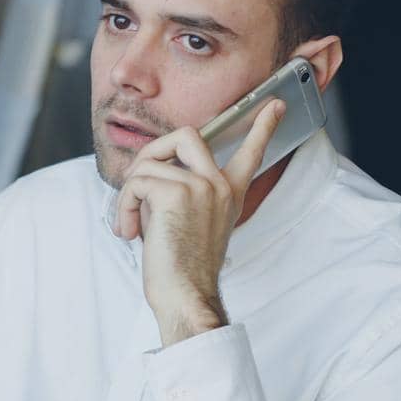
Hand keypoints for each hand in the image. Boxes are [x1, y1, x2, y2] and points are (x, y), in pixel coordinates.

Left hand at [114, 100, 283, 344]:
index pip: (251, 153)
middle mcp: (220, 185)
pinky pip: (136, 182)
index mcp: (229, 194)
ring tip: (132, 225)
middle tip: (138, 189)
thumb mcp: (187, 222)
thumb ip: (180, 192)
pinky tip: (131, 230)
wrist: (184, 295)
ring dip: (129, 196)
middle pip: (187, 134)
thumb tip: (152, 171)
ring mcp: (201, 186)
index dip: (263, 127)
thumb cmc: (180, 269)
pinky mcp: (177, 193)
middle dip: (152, 152)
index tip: (276, 105)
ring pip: (148, 164)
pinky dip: (124, 206)